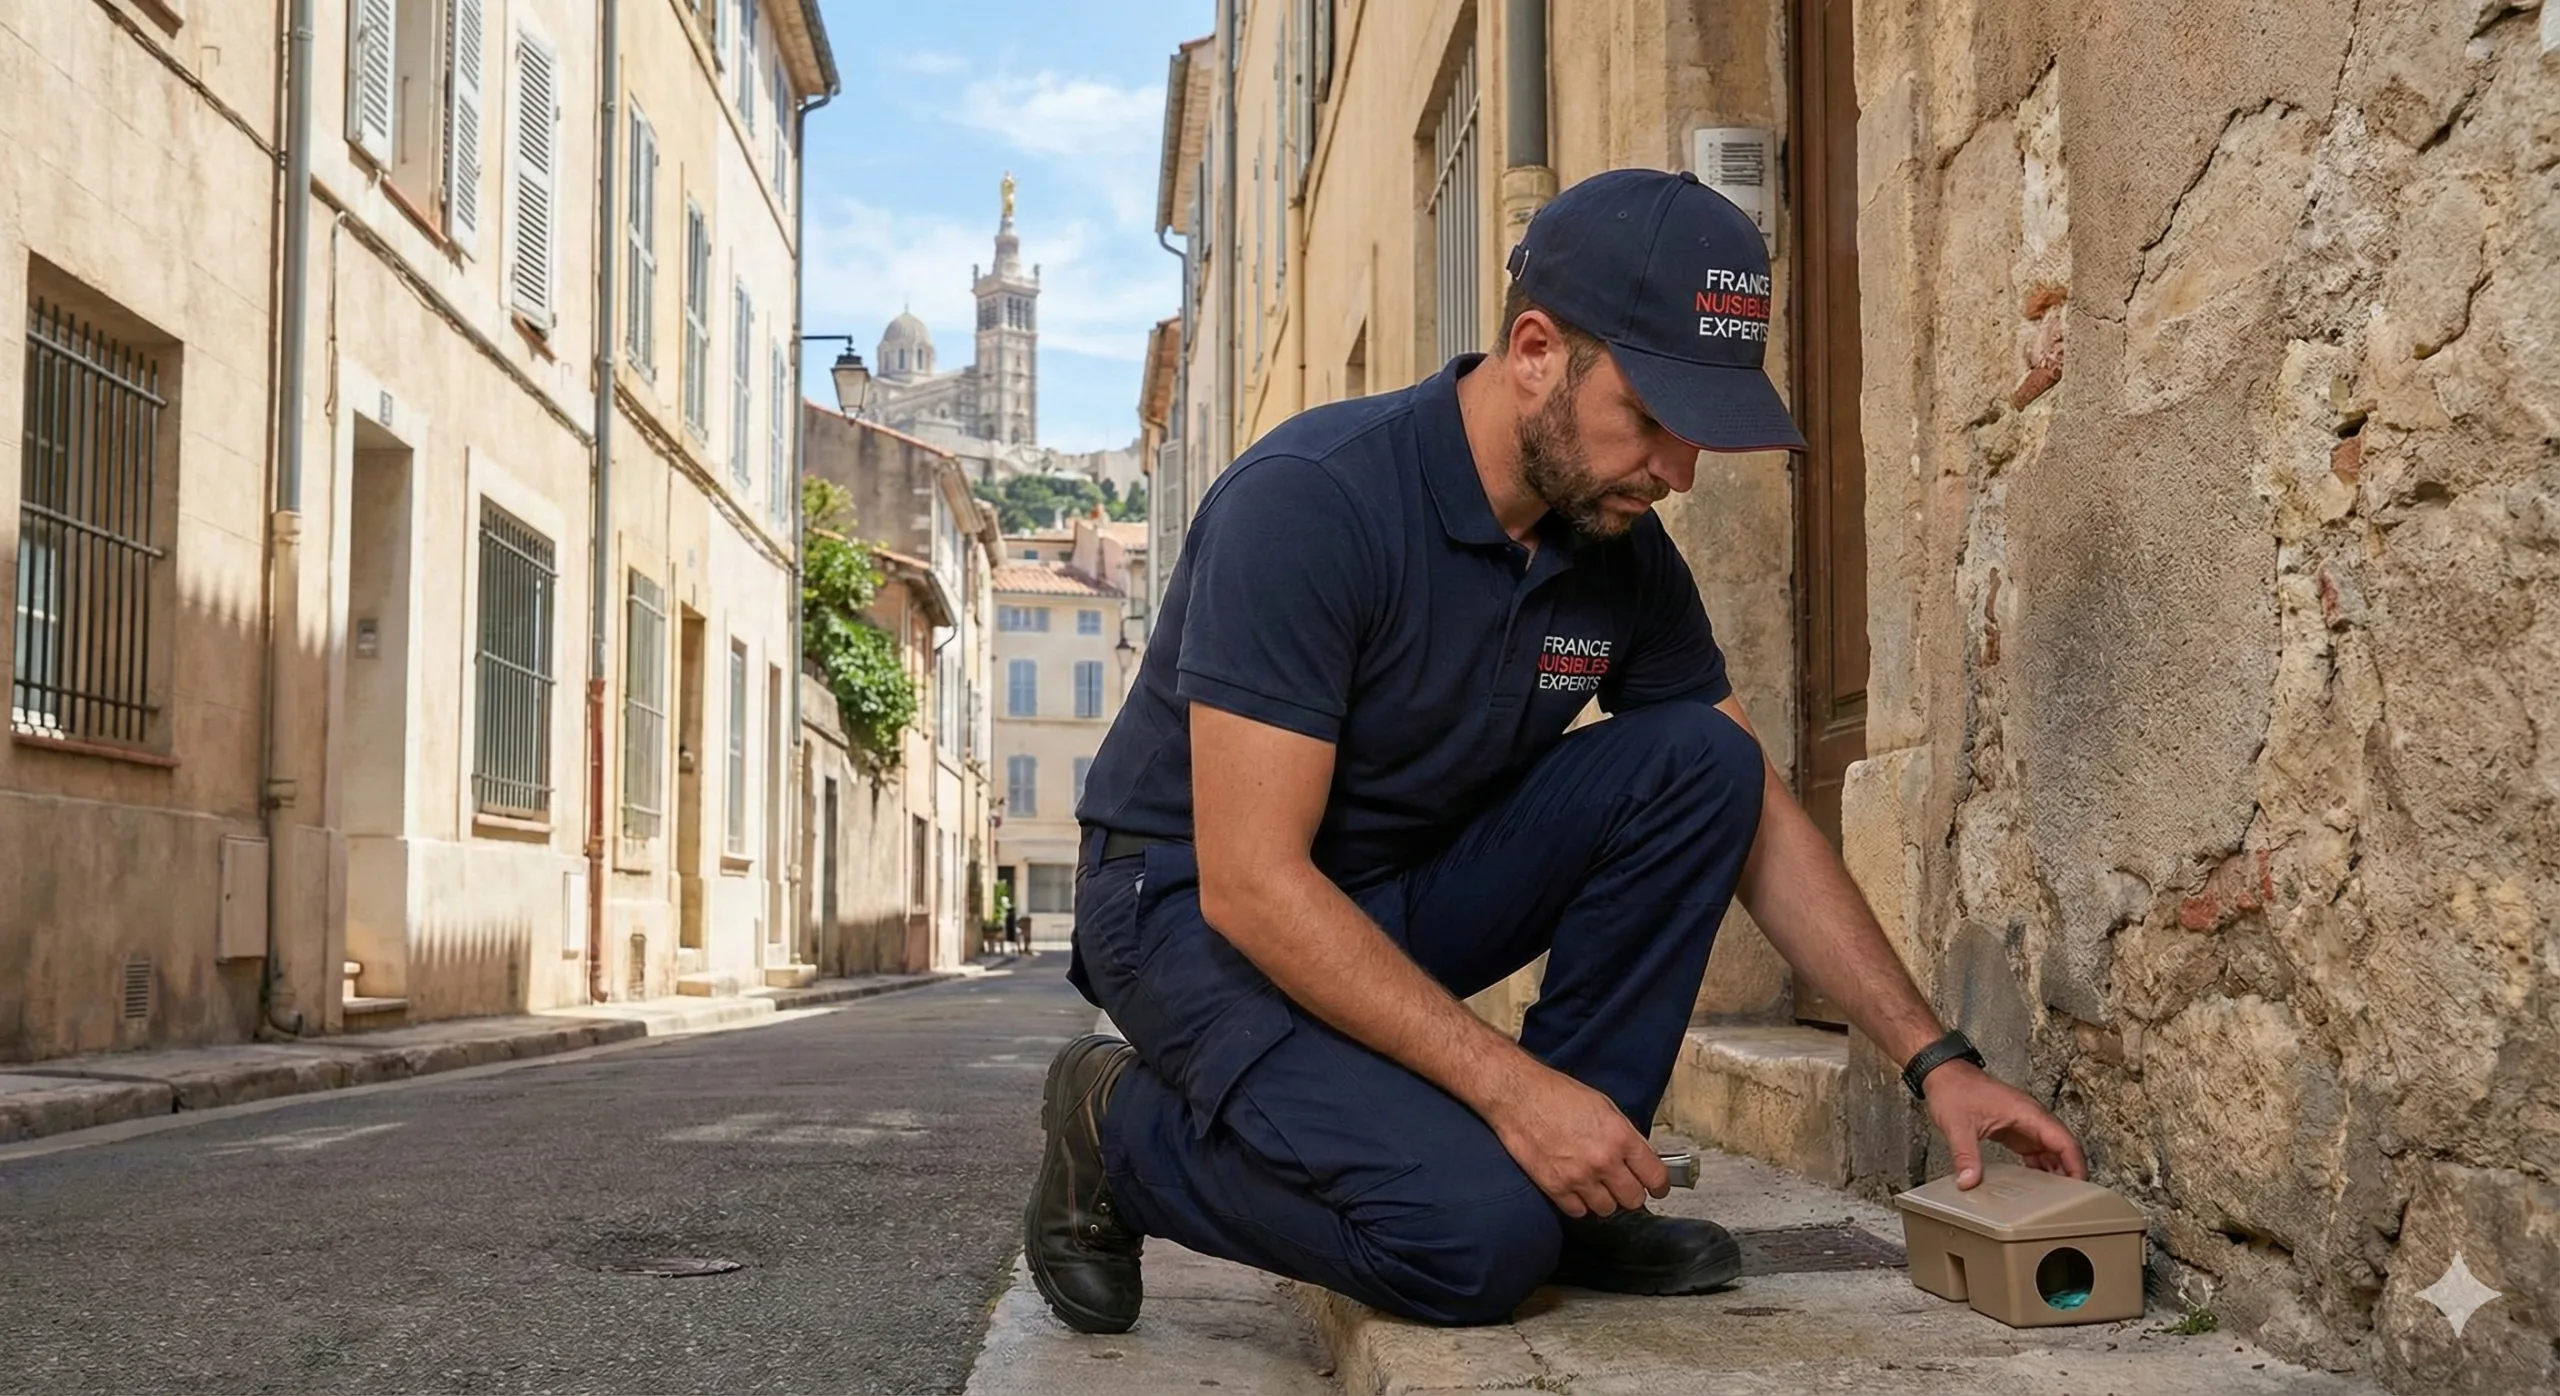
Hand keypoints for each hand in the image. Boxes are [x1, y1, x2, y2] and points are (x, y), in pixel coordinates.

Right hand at [1477, 1060, 1667, 1216]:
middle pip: (1634, 1199)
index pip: (1655, 1176)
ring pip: (1607, 1209)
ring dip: (1604, 1199)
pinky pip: (1578, 1212)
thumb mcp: (1604, 1106)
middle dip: (1630, 1193)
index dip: (1659, 1185)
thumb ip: (1624, 1135)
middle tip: (1622, 1184)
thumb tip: (1639, 1158)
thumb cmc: (1557, 1095)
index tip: (1656, 1188)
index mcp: (1620, 1137)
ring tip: (1594, 1183)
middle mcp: (1603, 1160)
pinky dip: (1579, 1204)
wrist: (1518, 1095)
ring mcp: (1578, 1177)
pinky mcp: (1555, 1187)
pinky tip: (1575, 1187)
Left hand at [1921, 1061, 2088, 1188]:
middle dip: (2070, 1172)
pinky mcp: (2013, 1128)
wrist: (1943, 1073)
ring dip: (2056, 1170)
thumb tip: (1969, 1182)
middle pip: (2063, 1146)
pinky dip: (2040, 1166)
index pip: (2065, 1141)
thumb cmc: (1954, 1088)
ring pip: (2051, 1149)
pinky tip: (2037, 1183)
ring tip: (2057, 1198)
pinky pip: (2035, 1149)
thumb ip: (1965, 1156)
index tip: (2081, 1188)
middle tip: (2071, 1201)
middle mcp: (2031, 1116)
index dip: (2076, 1165)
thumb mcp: (1958, 1126)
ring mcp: (2023, 1122)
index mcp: (2028, 1112)